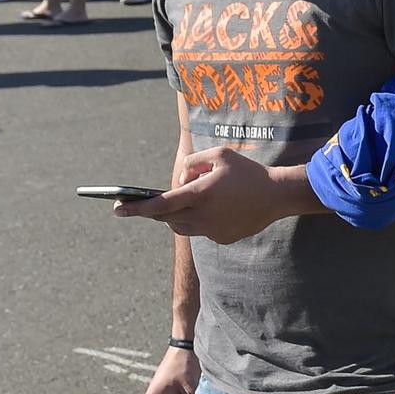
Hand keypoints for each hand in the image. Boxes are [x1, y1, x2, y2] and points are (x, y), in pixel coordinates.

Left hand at [116, 147, 298, 243]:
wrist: (278, 195)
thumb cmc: (248, 171)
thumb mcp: (219, 155)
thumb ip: (191, 164)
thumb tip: (178, 181)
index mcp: (199, 194)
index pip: (159, 205)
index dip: (135, 208)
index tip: (116, 209)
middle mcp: (203, 216)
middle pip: (167, 218)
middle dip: (155, 211)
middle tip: (144, 205)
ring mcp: (212, 230)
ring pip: (181, 227)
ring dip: (175, 217)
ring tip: (183, 204)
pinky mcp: (222, 238)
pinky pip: (201, 231)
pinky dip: (199, 221)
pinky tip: (214, 210)